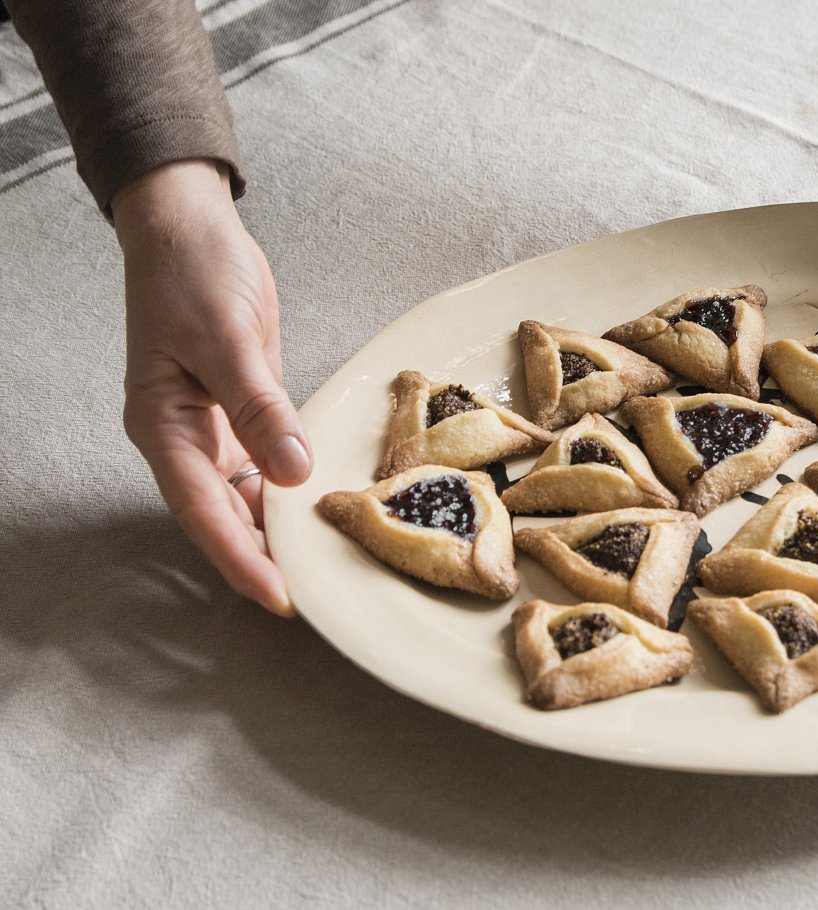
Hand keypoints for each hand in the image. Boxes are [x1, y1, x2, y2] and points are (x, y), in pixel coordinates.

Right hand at [113, 159, 310, 615]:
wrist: (189, 230)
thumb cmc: (192, 275)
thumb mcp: (225, 339)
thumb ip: (259, 408)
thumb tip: (292, 472)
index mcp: (162, 425)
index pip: (203, 510)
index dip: (240, 558)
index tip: (279, 596)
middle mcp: (182, 437)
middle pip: (222, 515)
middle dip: (262, 557)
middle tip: (314, 596)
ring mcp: (211, 427)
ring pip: (244, 495)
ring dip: (277, 528)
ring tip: (323, 565)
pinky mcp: (241, 411)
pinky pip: (264, 464)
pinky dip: (288, 488)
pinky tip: (319, 507)